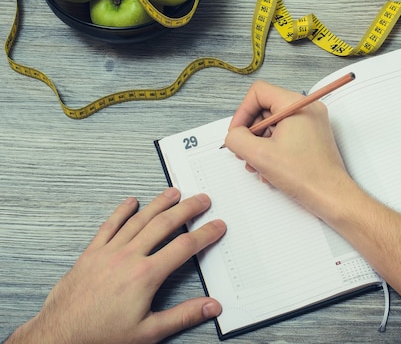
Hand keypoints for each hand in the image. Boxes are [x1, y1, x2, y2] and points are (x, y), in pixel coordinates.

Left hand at [6, 188, 225, 343]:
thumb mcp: (149, 332)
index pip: (184, 247)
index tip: (217, 226)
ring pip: (139, 220)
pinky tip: (131, 202)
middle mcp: (128, 257)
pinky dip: (122, 212)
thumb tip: (211, 306)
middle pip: (164, 224)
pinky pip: (109, 226)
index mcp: (146, 276)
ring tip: (174, 193)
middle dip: (187, 209)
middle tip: (202, 200)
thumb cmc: (101, 335)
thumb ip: (183, 316)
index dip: (205, 234)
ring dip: (159, 204)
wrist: (61, 336)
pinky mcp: (91, 253)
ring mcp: (108, 252)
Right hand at [224, 80, 353, 220]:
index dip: (242, 112)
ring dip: (260, 145)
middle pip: (265, 109)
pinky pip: (284, 135)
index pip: (259, 92)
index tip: (238, 132)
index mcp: (297, 105)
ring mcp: (311, 123)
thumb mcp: (260, 155)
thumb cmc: (307, 176)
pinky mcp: (312, 137)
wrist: (330, 196)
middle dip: (251, 132)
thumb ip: (237, 139)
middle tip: (246, 151)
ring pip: (273, 125)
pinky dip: (273, 150)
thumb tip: (234, 135)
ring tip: (258, 165)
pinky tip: (270, 169)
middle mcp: (307, 109)